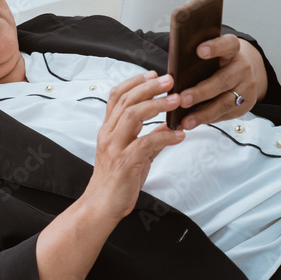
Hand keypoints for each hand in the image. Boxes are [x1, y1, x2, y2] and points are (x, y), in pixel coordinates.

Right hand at [87, 71, 185, 221]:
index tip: (153, 74)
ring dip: (157, 105)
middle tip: (170, 81)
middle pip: (126, 101)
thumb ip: (148, 138)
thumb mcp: (133, 154)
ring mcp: (115, 147)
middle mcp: (108, 134)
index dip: (135, 82)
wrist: (101, 205)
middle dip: (150, 87)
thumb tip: (167, 126)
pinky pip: (146, 144)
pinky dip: (165, 137)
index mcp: (108, 129)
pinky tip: (179, 135)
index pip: (117, 96)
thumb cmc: (117, 180)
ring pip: (133, 116)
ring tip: (176, 100)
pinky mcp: (124, 162)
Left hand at [178, 35, 268, 129]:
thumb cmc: (217, 62)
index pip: (228, 44)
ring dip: (203, 113)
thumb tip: (171, 75)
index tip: (199, 50)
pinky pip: (227, 113)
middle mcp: (242, 67)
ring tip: (185, 120)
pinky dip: (208, 119)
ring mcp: (246, 86)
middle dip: (201, 92)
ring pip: (225, 102)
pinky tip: (194, 122)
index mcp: (232, 50)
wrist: (242, 71)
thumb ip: (196, 59)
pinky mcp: (246, 103)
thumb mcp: (209, 55)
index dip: (215, 47)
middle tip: (182, 99)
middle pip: (223, 80)